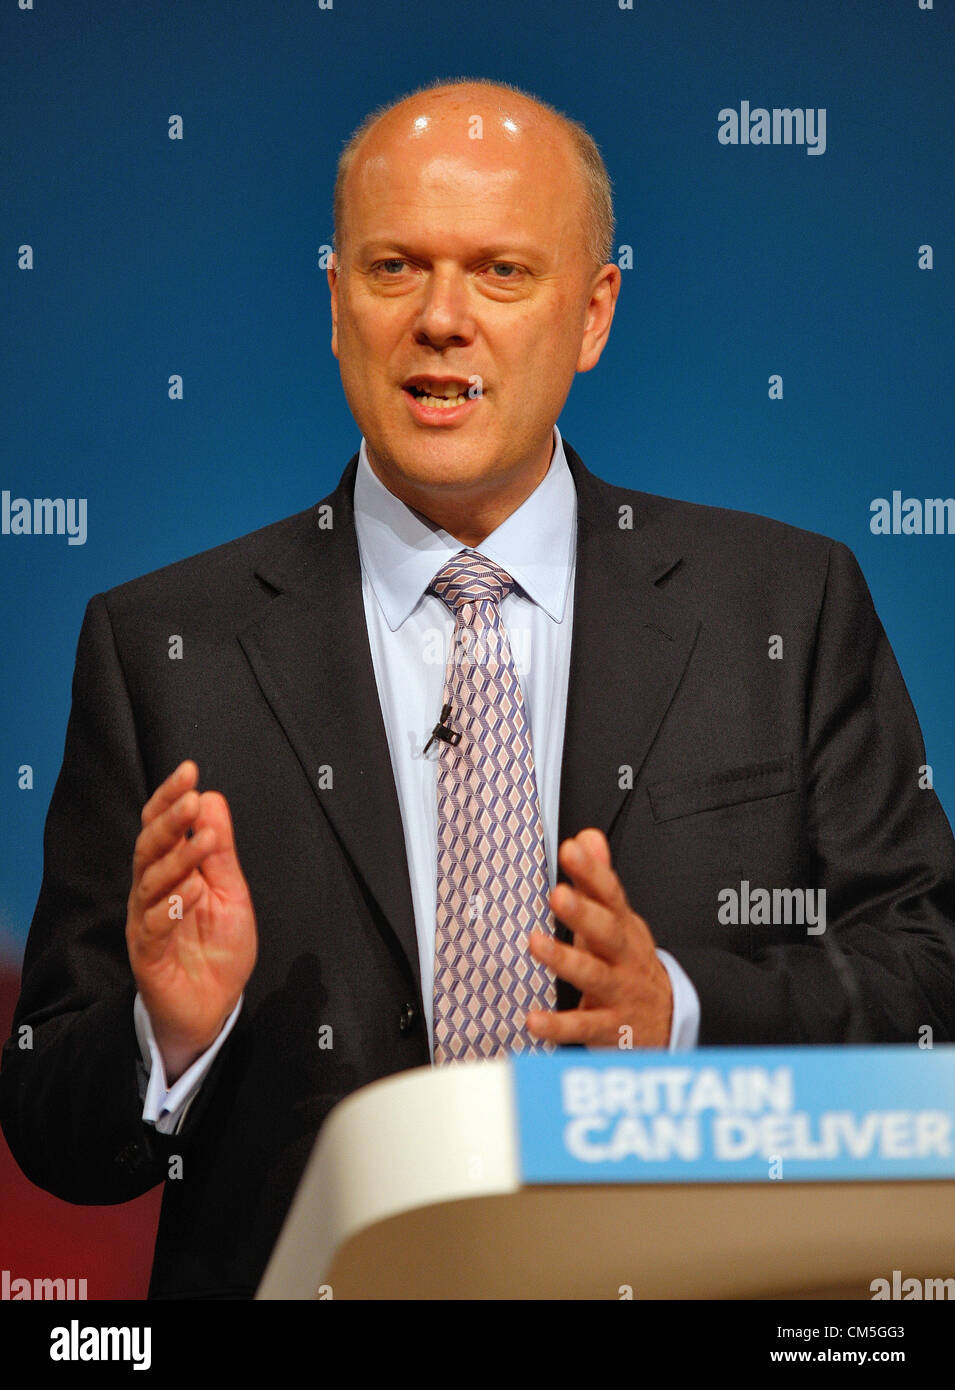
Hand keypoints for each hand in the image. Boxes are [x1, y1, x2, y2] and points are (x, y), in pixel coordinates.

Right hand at [126, 760, 256, 1082]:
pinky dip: (174, 905)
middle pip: (149, 847)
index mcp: (169, 872)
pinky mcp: (147, 953)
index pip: (162, 826)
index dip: (170, 798)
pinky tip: (194, 890)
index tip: (189, 770)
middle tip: (191, 798)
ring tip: (203, 840)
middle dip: (170, 820)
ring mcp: (146, 921)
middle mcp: (150, 892)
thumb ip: (219, 851)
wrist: (212, 1006)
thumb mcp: (230, 891)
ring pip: (150, 882)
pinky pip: (155, 924)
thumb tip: (212, 798)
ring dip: (177, 858)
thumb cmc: (219, 947)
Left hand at [526, 828, 671, 1047]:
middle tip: (558, 894)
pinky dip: (557, 1025)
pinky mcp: (609, 1028)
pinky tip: (533, 1020)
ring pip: (593, 976)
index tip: (571, 849)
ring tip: (536, 943)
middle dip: (584, 913)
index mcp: (623, 927)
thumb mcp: (619, 919)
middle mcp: (624, 957)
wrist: (670, 1020)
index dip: (592, 871)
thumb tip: (587, 837)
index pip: (610, 894)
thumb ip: (598, 880)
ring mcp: (618, 992)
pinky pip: (582, 1027)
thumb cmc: (630, 962)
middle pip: (607, 932)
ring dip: (565, 960)